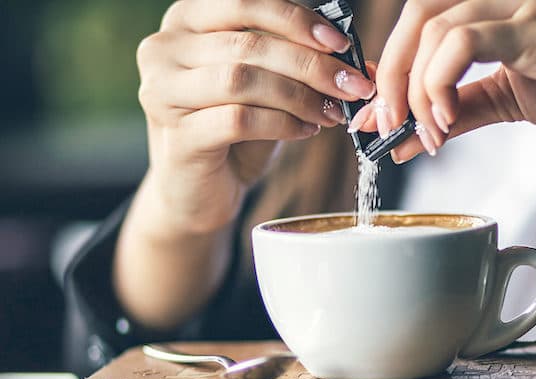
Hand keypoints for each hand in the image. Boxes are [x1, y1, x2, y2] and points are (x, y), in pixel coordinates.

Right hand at [136, 0, 375, 233]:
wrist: (197, 190)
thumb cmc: (232, 132)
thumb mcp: (266, 87)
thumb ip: (298, 63)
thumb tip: (360, 62)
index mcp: (186, 21)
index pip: (245, 3)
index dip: (296, 20)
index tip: (340, 44)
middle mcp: (164, 49)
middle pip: (249, 45)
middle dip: (311, 65)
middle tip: (352, 86)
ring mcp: (163, 93)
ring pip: (243, 79)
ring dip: (299, 95)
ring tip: (332, 113)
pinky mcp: (177, 137)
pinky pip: (239, 120)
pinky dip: (282, 123)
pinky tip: (306, 130)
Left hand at [368, 0, 535, 161]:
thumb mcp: (504, 100)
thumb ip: (452, 113)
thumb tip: (398, 139)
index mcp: (490, 1)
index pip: (417, 17)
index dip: (386, 63)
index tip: (377, 112)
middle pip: (415, 15)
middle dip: (390, 77)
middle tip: (388, 125)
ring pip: (435, 29)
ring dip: (418, 91)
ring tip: (430, 133)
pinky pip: (467, 42)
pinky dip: (441, 84)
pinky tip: (446, 121)